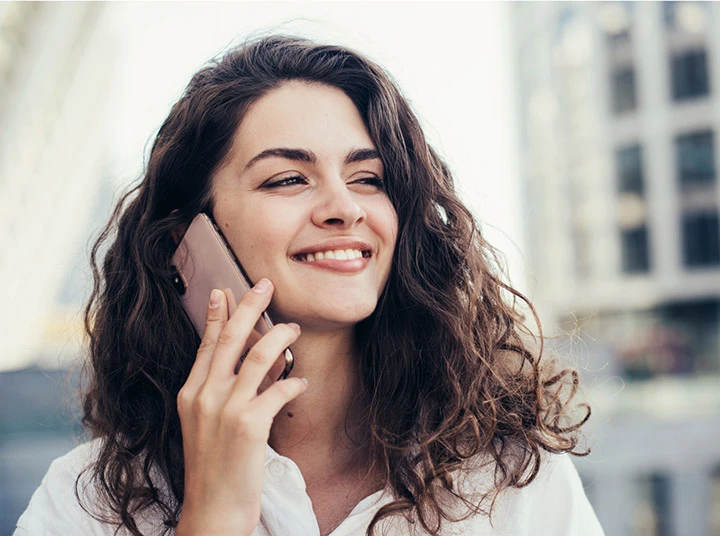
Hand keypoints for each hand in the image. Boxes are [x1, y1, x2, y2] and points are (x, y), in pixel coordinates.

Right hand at [175, 280, 306, 535]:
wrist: (212, 509)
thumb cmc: (214, 467)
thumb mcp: (207, 424)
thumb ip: (225, 391)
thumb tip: (256, 362)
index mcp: (190, 393)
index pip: (207, 344)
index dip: (218, 315)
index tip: (225, 290)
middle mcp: (204, 395)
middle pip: (231, 338)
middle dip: (250, 306)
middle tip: (266, 285)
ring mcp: (225, 409)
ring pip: (259, 356)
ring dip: (280, 337)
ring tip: (293, 329)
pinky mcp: (248, 425)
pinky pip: (278, 390)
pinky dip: (293, 381)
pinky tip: (300, 382)